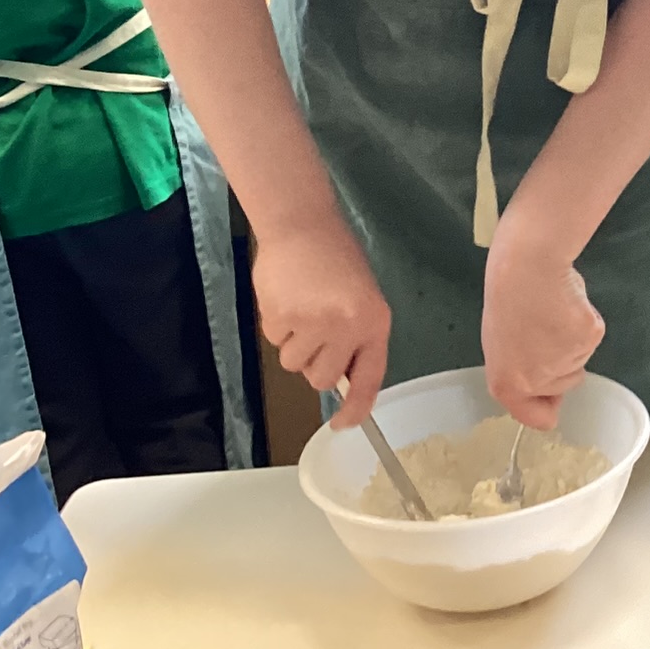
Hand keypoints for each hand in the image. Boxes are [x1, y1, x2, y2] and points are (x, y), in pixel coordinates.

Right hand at [253, 213, 391, 428]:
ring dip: (295, 344)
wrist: (302, 224)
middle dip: (316, 364)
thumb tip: (342, 379)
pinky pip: (275, 342)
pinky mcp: (280, 318)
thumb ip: (357, 336)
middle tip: (316, 334)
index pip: (369, 377)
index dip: (357, 407)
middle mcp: (346, 327)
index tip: (344, 424)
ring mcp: (311, 323)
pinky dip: (278, 326)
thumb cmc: (337, 259)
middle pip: (322, 379)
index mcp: (374, 321)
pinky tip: (287, 298)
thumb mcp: (362, 297)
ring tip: (302, 308)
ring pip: (295, 364)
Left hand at [483, 218, 605, 428]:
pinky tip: (567, 302)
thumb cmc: (508, 296)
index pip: (537, 418)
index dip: (547, 407)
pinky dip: (585, 320)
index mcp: (509, 384)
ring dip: (571, 338)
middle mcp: (539, 380)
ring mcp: (567, 361)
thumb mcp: (502, 344)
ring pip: (580, 358)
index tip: (552, 399)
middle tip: (544, 330)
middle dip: (561, 362)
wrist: (526, 267)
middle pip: (566, 384)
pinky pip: (592, 334)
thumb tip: (545, 380)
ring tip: (552, 311)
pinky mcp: (588, 338)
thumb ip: (520, 370)